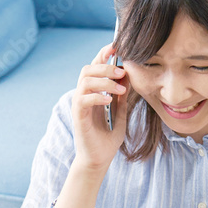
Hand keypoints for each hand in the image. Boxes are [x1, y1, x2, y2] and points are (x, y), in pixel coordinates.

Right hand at [71, 42, 129, 171]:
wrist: (99, 160)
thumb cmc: (108, 140)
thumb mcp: (121, 114)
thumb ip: (122, 97)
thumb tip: (128, 77)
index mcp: (94, 93)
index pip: (95, 66)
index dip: (104, 54)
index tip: (117, 46)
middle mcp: (84, 95)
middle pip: (88, 68)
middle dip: (105, 66)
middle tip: (123, 71)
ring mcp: (79, 105)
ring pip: (85, 80)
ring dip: (104, 80)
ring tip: (120, 89)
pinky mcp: (78, 116)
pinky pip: (83, 99)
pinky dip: (97, 96)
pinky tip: (110, 101)